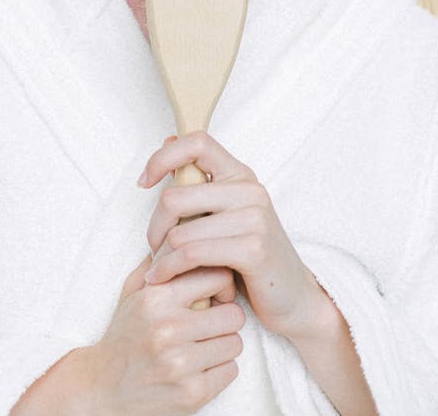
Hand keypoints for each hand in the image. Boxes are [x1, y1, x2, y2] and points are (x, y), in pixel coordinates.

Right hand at [84, 253, 244, 415]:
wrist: (101, 390)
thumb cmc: (123, 337)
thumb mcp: (133, 293)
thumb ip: (159, 263)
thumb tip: (186, 231)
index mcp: (156, 298)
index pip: (216, 276)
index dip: (222, 283)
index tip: (216, 293)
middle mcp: (168, 329)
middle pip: (234, 314)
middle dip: (227, 317)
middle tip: (215, 321)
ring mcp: (180, 364)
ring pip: (235, 343)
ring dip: (224, 344)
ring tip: (205, 345)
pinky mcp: (191, 394)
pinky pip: (230, 371)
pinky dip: (221, 369)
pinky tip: (201, 367)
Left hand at [139, 131, 327, 342]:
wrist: (294, 297)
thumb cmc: (251, 256)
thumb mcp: (227, 214)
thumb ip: (199, 183)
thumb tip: (168, 140)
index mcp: (240, 174)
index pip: (197, 142)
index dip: (163, 157)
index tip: (144, 182)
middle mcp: (249, 189)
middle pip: (175, 196)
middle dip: (154, 228)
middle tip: (154, 249)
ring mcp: (254, 217)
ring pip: (180, 231)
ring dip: (160, 256)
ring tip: (159, 269)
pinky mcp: (253, 249)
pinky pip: (193, 253)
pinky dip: (170, 269)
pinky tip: (165, 278)